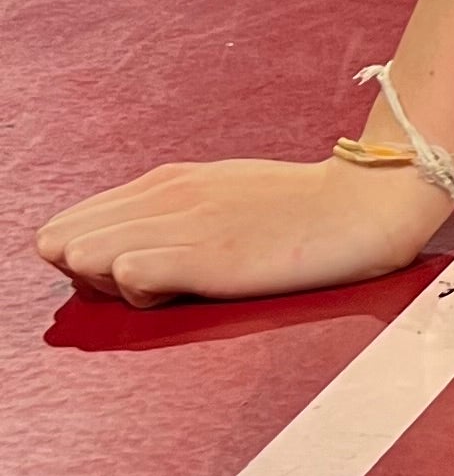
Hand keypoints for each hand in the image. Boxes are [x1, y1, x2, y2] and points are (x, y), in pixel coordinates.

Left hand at [35, 156, 447, 307]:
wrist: (367, 207)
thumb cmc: (303, 210)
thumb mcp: (224, 197)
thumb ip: (171, 217)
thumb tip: (124, 254)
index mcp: (167, 181)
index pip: (71, 222)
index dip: (83, 254)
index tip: (123, 274)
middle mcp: (165, 195)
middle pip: (64, 240)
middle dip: (83, 270)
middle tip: (138, 285)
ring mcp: (183, 224)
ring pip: (84, 256)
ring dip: (107, 284)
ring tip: (162, 289)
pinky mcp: (204, 256)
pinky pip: (128, 274)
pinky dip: (138, 294)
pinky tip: (179, 293)